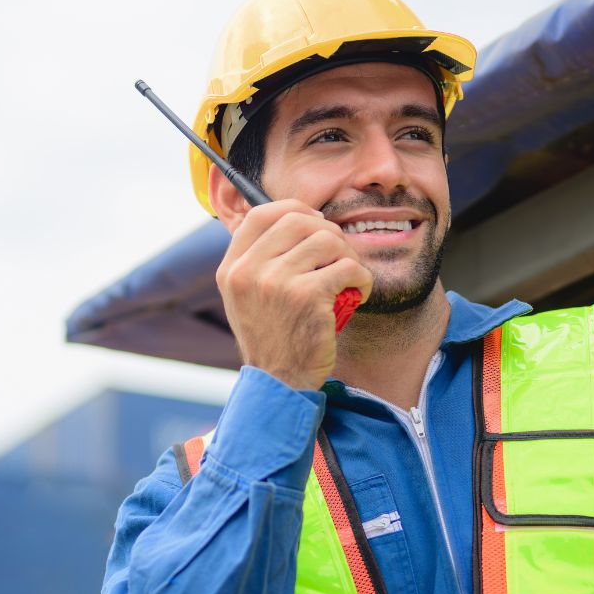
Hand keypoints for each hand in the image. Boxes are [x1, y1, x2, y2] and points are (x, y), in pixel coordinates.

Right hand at [214, 199, 373, 391]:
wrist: (279, 384)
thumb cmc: (272, 339)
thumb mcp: (248, 298)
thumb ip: (259, 261)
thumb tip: (296, 219)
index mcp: (232, 269)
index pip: (261, 214)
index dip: (293, 209)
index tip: (314, 224)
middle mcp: (248, 271)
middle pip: (298, 220)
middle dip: (327, 232)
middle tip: (339, 255)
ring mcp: (276, 283)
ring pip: (326, 240)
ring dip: (347, 255)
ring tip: (349, 276)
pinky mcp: (307, 297)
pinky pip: (347, 267)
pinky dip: (361, 277)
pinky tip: (359, 292)